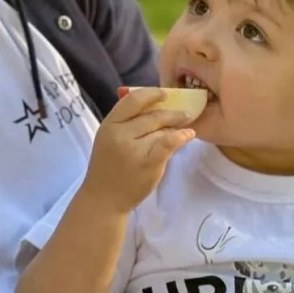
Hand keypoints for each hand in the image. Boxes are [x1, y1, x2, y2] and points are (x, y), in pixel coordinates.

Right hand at [81, 87, 195, 213]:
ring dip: (177, 126)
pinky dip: (181, 137)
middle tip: (185, 112)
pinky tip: (189, 135)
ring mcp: (134, 149)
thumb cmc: (109, 167)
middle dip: (171, 112)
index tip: (164, 94)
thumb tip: (153, 103)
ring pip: (161, 130)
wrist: (104, 199)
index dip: (151, 93)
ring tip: (186, 125)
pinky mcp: (148, 163)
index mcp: (109, 124)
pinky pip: (169, 143)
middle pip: (151, 115)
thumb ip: (126, 121)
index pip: (132, 100)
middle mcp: (120, 134)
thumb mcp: (109, 138)